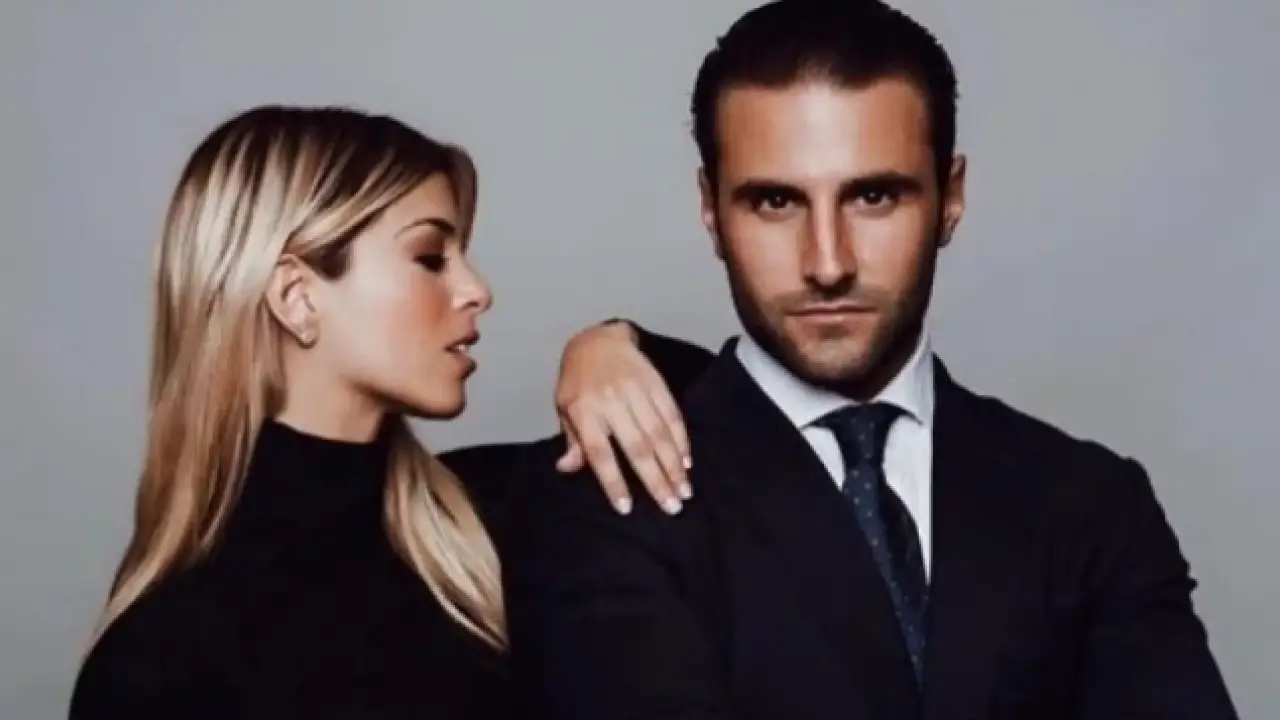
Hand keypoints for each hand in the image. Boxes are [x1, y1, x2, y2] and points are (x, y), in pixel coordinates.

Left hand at [554, 320, 691, 514]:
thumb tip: (567, 469)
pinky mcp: (655, 383)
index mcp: (585, 411)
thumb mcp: (564, 407)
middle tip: (670, 507)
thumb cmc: (577, 381)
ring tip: (684, 491)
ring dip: (674, 465)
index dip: (614, 481)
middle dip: (655, 480)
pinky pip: (672, 415)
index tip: (626, 507)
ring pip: (659, 434)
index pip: (600, 453)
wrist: (598, 339)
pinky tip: (687, 462)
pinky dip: (681, 440)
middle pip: (637, 447)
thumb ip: (571, 440)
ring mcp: (636, 391)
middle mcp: (611, 402)